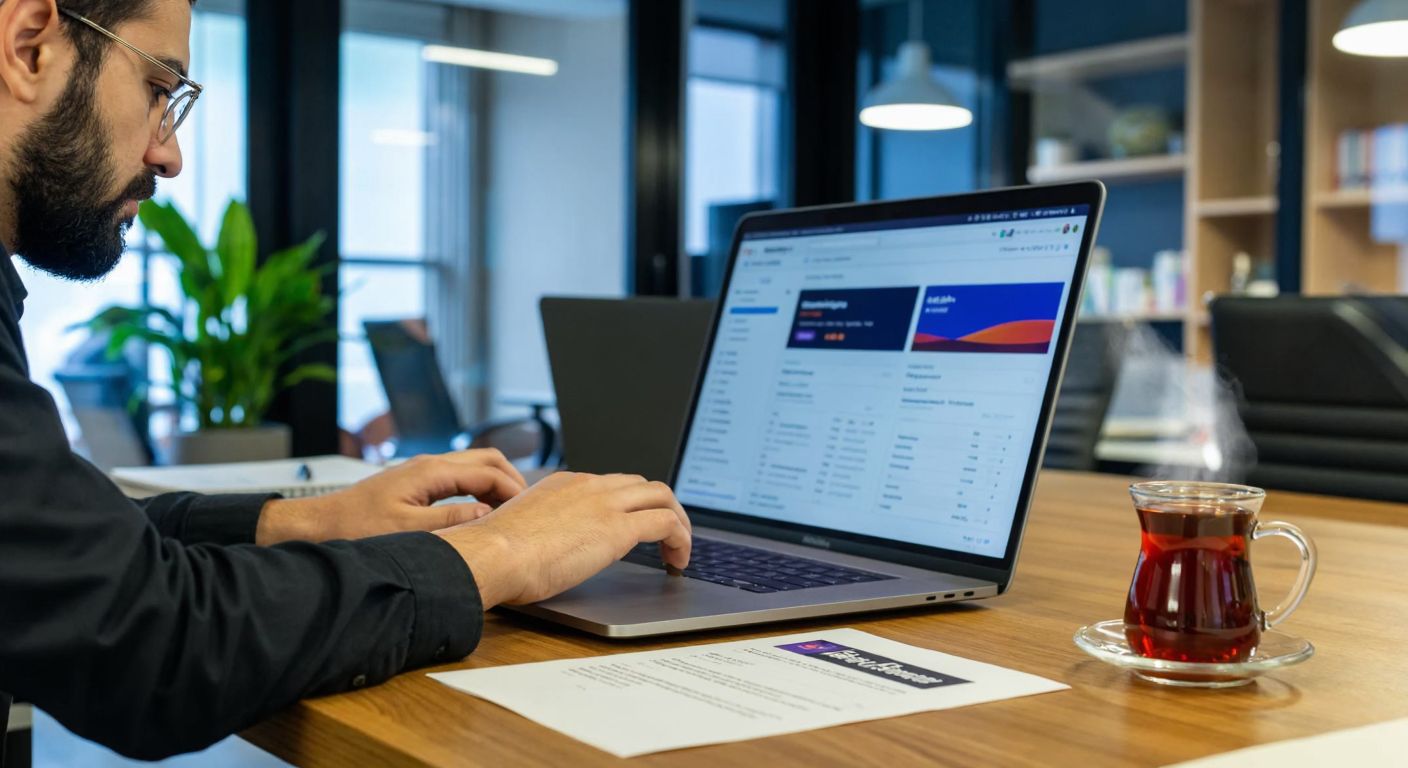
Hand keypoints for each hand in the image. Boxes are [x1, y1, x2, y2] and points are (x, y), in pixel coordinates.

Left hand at [255, 450, 528, 544]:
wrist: (318, 525)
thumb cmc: (355, 529)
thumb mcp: (406, 532)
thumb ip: (450, 521)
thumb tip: (487, 513)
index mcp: (432, 472)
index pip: (490, 472)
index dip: (515, 490)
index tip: (530, 513)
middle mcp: (430, 464)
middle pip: (488, 460)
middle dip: (513, 480)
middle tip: (528, 509)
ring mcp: (423, 471)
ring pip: (474, 466)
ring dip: (497, 483)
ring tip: (510, 511)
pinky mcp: (416, 482)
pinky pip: (460, 477)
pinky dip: (480, 488)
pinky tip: (481, 511)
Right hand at [434, 472, 691, 608]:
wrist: (492, 556)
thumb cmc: (494, 554)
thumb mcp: (522, 529)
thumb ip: (541, 530)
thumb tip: (544, 549)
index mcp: (564, 484)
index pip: (611, 485)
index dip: (630, 505)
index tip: (635, 526)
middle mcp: (589, 486)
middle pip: (642, 485)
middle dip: (661, 507)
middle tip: (668, 535)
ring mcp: (605, 503)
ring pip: (662, 496)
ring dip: (678, 521)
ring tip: (679, 549)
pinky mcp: (619, 528)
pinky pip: (667, 523)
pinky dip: (681, 539)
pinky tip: (678, 562)